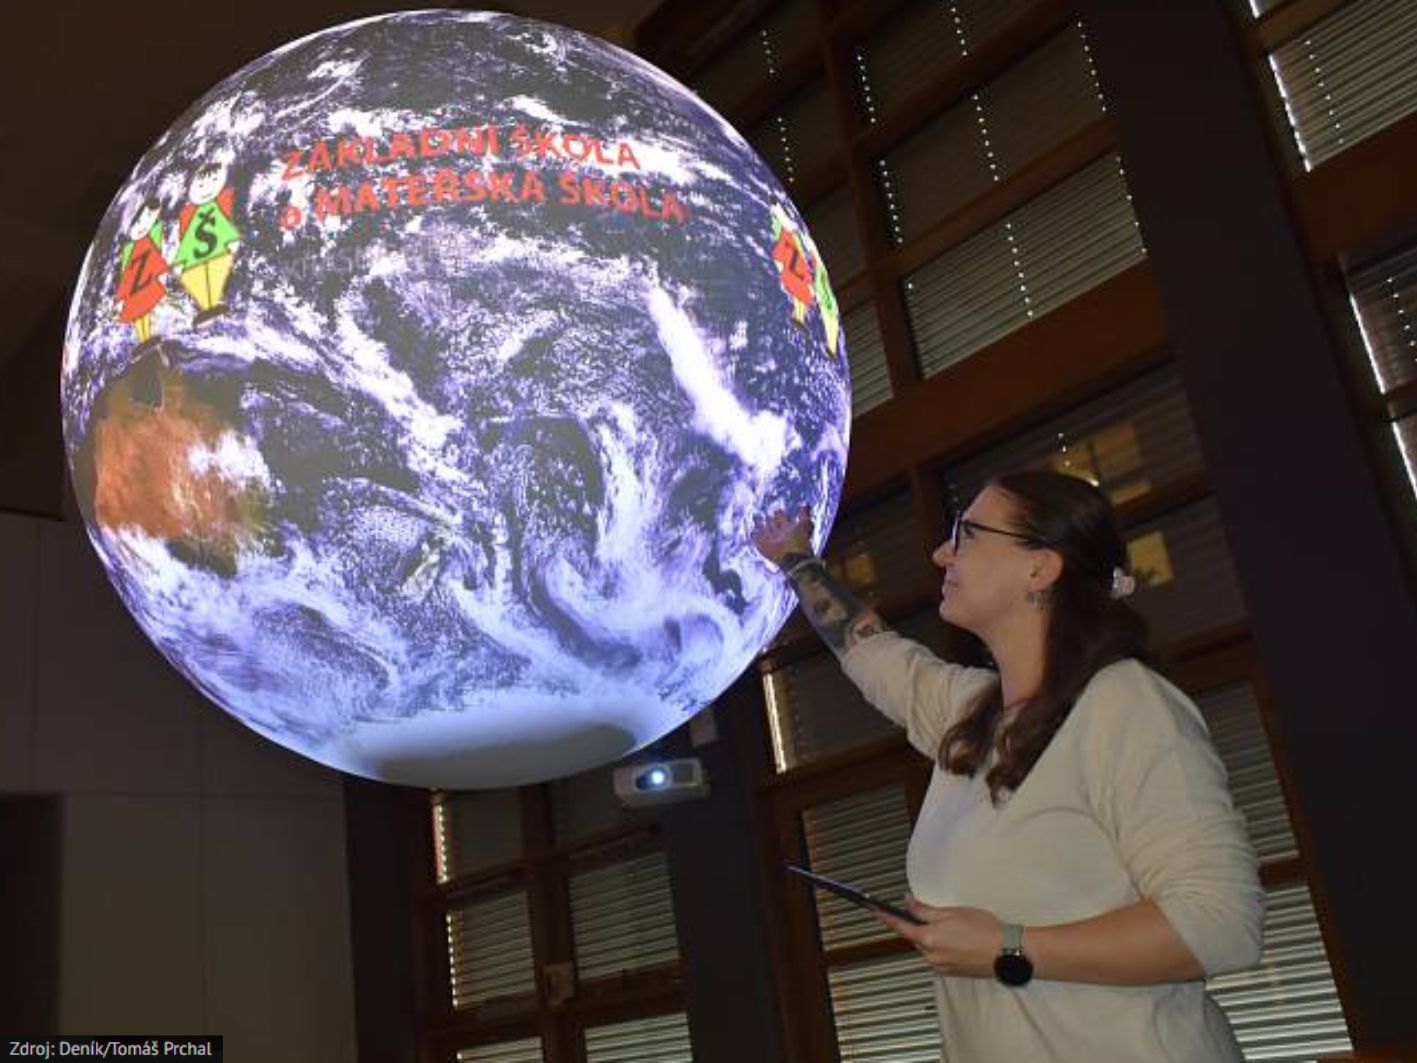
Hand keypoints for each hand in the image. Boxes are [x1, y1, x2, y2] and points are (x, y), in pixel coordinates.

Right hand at [751, 506, 813, 566]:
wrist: (793, 557)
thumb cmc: (799, 541)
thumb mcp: (804, 525)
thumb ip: (805, 515)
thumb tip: (807, 504)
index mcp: (788, 529)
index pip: (782, 519)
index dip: (780, 514)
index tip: (778, 510)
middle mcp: (779, 534)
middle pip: (773, 525)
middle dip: (771, 521)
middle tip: (768, 517)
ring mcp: (771, 541)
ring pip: (766, 533)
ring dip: (763, 529)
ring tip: (758, 525)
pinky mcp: (764, 547)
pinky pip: (757, 540)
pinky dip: (754, 536)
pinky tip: (752, 533)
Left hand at [873, 896, 1004, 978]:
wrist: (1007, 952)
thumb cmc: (982, 928)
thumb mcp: (951, 912)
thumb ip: (924, 910)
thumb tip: (907, 903)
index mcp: (928, 939)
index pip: (900, 926)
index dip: (886, 917)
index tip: (874, 909)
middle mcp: (931, 956)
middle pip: (916, 938)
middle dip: (920, 926)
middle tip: (936, 914)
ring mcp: (941, 967)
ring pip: (929, 948)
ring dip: (934, 937)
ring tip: (957, 928)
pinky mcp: (952, 973)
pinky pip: (940, 957)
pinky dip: (944, 947)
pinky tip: (961, 940)